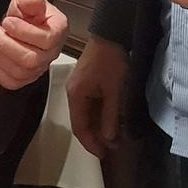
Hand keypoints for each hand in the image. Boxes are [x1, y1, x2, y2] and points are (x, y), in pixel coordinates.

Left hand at [0, 0, 67, 89]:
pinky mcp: (26, 77)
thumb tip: (32, 2)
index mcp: (58, 30)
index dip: (23, 31)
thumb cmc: (29, 12)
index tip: (7, 21)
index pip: (46, 39)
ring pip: (20, 72)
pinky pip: (12, 82)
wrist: (23, 23)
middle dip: (7, 45)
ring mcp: (40, 67)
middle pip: (31, 59)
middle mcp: (52, 52)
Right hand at [67, 36, 128, 158]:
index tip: (103, 155)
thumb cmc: (111, 61)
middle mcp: (73, 92)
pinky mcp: (85, 81)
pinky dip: (98, 114)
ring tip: (112, 136)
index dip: (91, 143)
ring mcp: (78, 86)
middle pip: (80, 121)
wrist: (110, 32)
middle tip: (111, 148)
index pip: (79, 127)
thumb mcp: (114, 90)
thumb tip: (109, 138)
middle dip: (95, 136)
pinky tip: (108, 119)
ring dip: (97, 125)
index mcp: (76, 95)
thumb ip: (110, 115)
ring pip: (85, 113)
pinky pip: (89, 103)